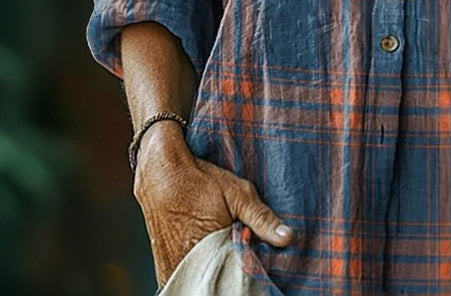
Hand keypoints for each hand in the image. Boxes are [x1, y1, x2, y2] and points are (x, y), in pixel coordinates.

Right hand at [133, 120, 295, 287]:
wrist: (160, 173)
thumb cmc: (200, 181)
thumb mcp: (237, 193)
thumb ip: (262, 218)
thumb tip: (287, 237)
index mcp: (210, 251)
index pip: (238, 275)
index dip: (251, 265)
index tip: (257, 253)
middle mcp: (188, 265)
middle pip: (220, 279)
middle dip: (234, 267)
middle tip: (239, 245)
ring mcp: (173, 269)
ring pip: (204, 280)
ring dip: (216, 269)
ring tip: (223, 246)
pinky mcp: (164, 268)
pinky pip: (187, 279)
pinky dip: (200, 271)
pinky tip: (208, 254)